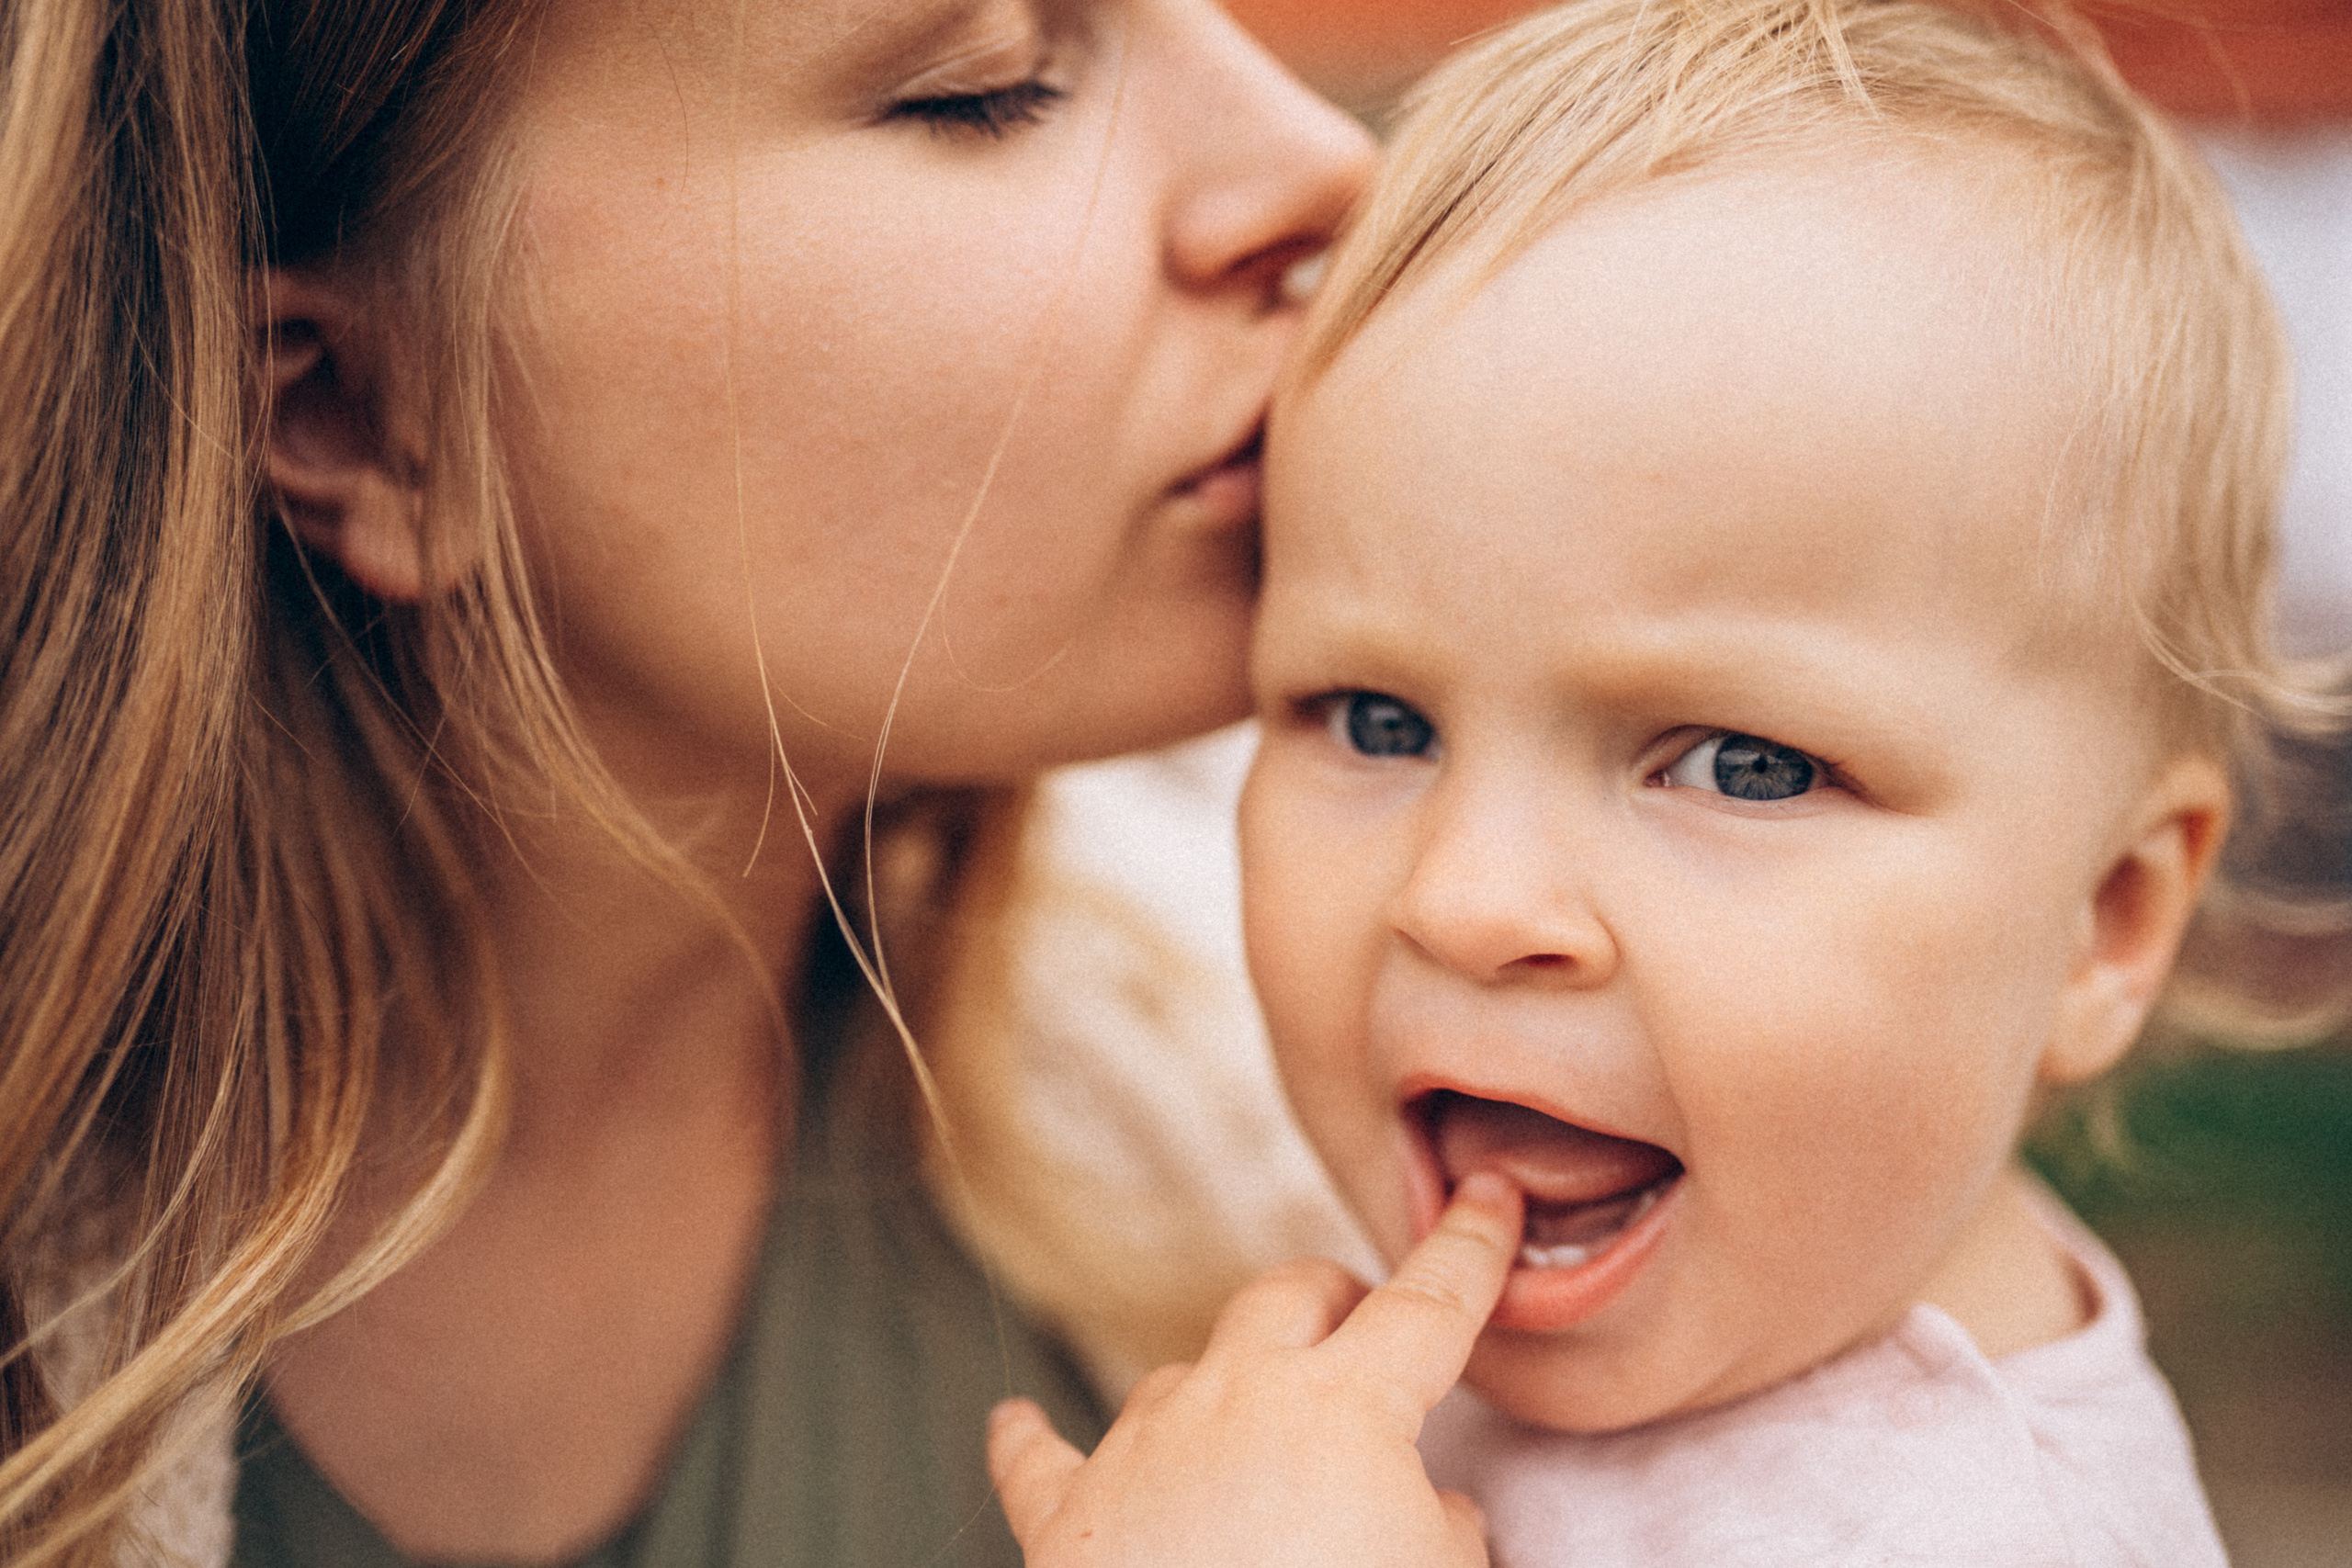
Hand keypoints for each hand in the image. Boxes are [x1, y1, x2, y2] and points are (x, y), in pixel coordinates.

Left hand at [988, 1173, 1522, 1567]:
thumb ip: (1445, 1525)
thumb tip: (1427, 1507)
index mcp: (1344, 1405)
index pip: (1427, 1303)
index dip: (1469, 1245)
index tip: (1488, 1196)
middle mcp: (1234, 1398)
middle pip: (1286, 1296)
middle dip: (1332, 1299)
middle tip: (1363, 1328)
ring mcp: (1142, 1450)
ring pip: (1181, 1372)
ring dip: (1221, 1387)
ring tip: (1248, 1434)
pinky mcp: (1068, 1519)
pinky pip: (1037, 1460)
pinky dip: (1027, 1439)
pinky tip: (1010, 1420)